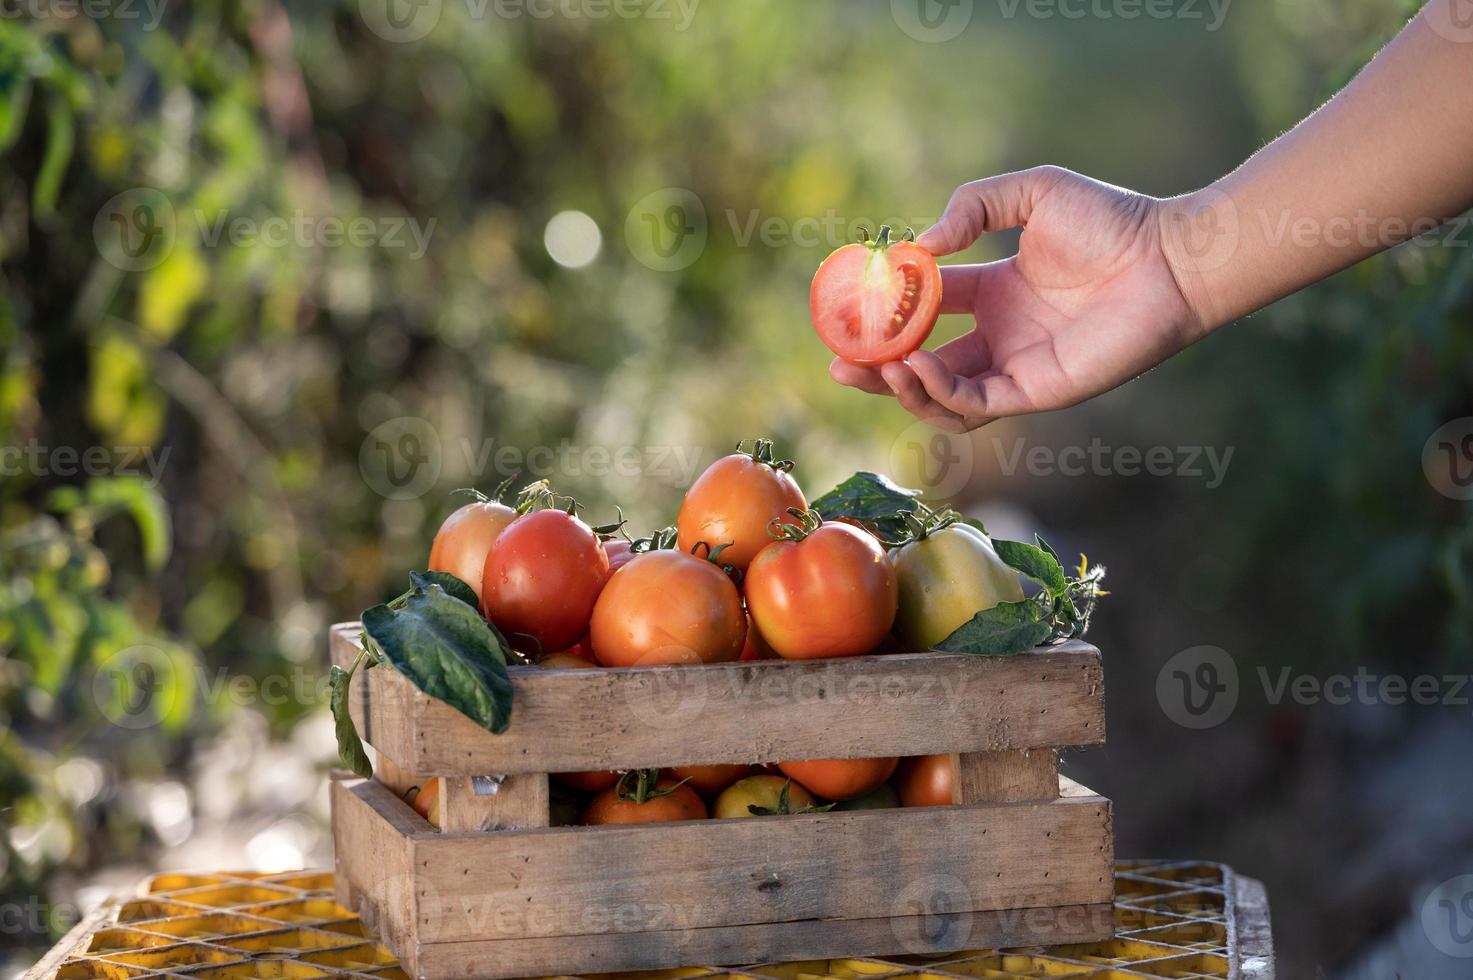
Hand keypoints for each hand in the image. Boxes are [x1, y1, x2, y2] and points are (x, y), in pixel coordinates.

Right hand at [830, 166, 1206, 431]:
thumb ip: (973, 208)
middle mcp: (1002, 336)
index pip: (928, 310)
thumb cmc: (1112, 220)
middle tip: (840, 362)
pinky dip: (938, 390)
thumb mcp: (1030, 192)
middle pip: (923, 365)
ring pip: (941, 397)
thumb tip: (921, 245)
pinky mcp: (1036, 391)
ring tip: (876, 366)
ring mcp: (1017, 367)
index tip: (853, 306)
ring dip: (902, 387)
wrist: (1169, 257)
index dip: (888, 313)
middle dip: (878, 368)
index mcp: (997, 293)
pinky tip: (916, 362)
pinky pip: (973, 404)